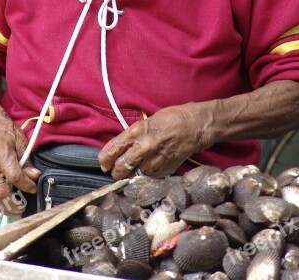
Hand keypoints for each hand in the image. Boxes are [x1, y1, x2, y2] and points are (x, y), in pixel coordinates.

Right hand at [0, 109, 40, 215]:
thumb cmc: (6, 132)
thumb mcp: (21, 141)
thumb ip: (27, 161)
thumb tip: (34, 176)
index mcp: (1, 153)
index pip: (14, 176)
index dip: (26, 185)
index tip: (33, 188)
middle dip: (13, 204)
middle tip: (24, 207)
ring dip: (4, 208)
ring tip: (16, 210)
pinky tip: (7, 203)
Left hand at [98, 103, 212, 179]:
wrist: (194, 127)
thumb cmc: (172, 119)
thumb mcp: (147, 121)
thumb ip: (134, 136)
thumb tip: (121, 148)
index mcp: (137, 131)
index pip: (112, 150)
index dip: (105, 159)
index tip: (104, 162)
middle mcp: (144, 147)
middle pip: (120, 168)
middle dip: (115, 171)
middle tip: (116, 169)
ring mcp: (154, 161)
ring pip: (133, 175)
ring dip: (131, 174)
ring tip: (133, 169)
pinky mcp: (164, 170)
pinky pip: (148, 178)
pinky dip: (145, 175)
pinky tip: (148, 168)